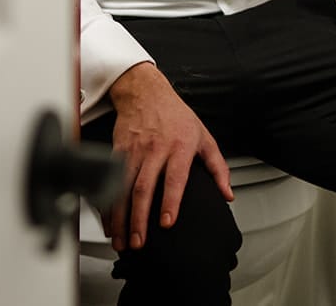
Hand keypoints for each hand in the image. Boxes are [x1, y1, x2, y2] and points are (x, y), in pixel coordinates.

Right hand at [104, 62, 232, 250]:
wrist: (145, 91)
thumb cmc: (175, 114)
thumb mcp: (203, 136)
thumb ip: (218, 167)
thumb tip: (228, 194)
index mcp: (178, 147)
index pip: (174, 178)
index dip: (170, 202)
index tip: (166, 224)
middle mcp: (154, 150)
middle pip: (143, 188)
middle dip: (138, 219)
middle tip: (139, 243)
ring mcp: (133, 151)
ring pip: (122, 188)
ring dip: (120, 217)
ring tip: (122, 239)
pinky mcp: (117, 151)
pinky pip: (110, 181)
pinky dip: (108, 203)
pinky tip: (109, 221)